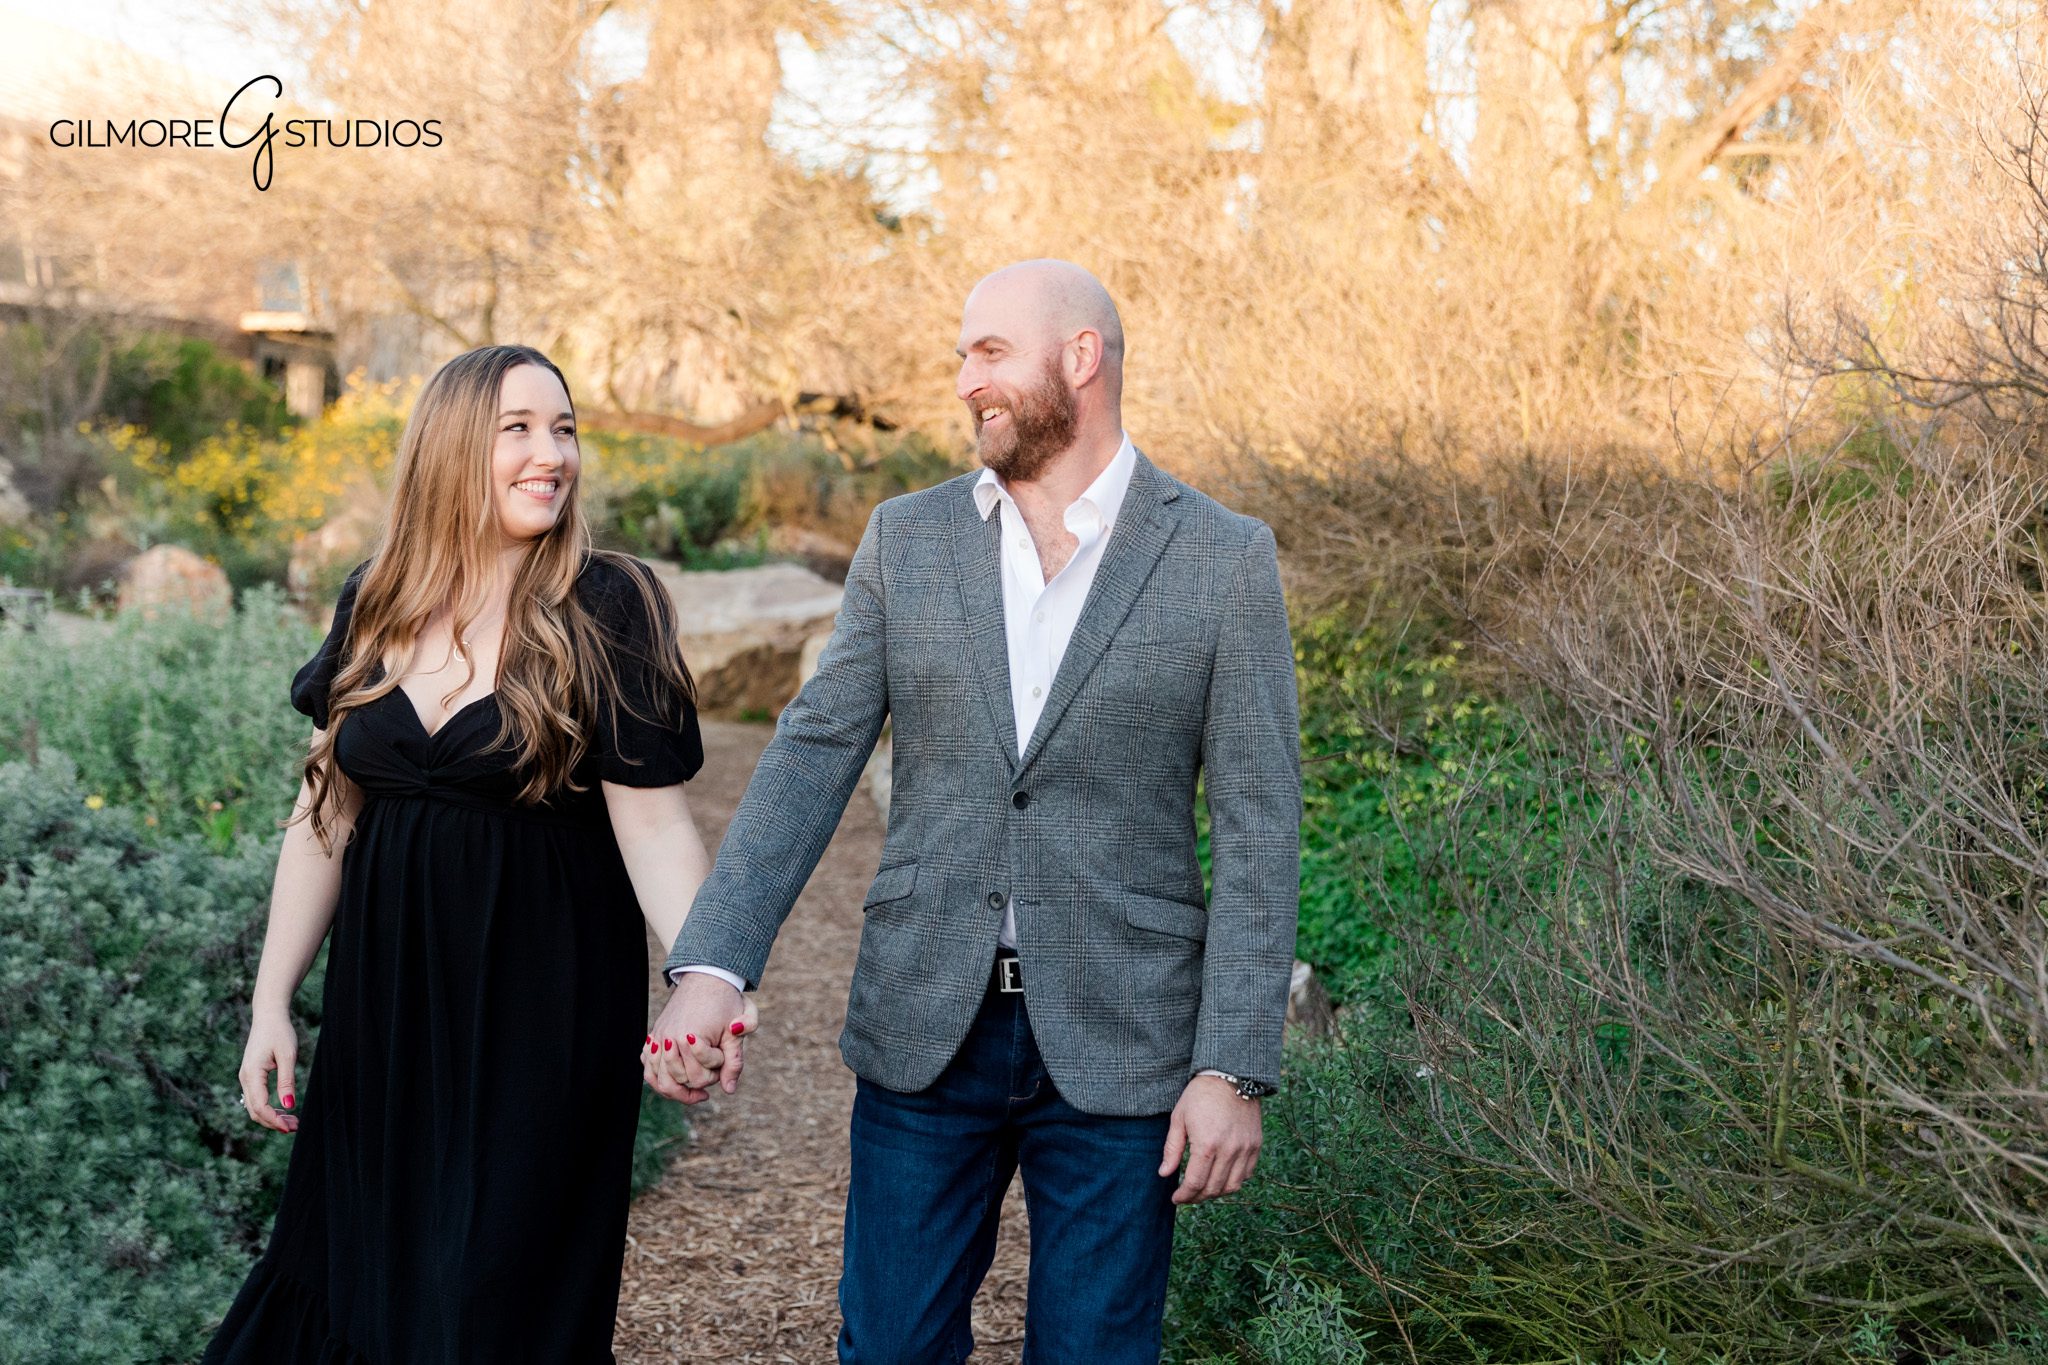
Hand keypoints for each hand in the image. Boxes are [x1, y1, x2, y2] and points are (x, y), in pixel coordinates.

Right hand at [238, 1007, 300, 1133]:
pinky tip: (284, 1109)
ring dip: (271, 1116)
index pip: (260, 1106)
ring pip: (254, 1106)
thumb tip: (289, 1105)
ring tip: (293, 1121)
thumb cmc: (280, 1032)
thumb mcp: (288, 1056)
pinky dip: (268, 1107)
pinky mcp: (251, 1076)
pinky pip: (256, 1098)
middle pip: (255, 1111)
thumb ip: (287, 1081)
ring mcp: (246, 1077)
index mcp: (252, 1074)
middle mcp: (245, 1078)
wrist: (269, 1016)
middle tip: (296, 1127)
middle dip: (273, 1122)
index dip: (274, 1120)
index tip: (291, 1128)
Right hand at [644, 972, 752, 1103]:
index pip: (700, 1077)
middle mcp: (668, 1039)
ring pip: (658, 1080)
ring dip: (676, 1089)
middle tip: (713, 1072)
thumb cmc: (726, 1004)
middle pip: (678, 1081)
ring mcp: (657, 1038)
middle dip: (698, 1081)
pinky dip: (658, 1078)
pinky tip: (675, 1079)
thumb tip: (729, 1090)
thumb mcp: (737, 1032)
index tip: (723, 1058)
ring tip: (694, 1092)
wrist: (707, 978)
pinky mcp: (653, 1036)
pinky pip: (648, 1068)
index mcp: (689, 1037)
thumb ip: (735, 1061)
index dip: (716, 1073)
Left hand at [1158, 1075, 1261, 1204]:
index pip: (1195, 1182)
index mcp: (1207, 1144)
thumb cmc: (1200, 1095)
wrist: (1232, 1076)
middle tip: (1187, 1196)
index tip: (1176, 1198)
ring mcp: (1245, 1149)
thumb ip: (1172, 1149)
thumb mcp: (1179, 1118)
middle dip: (1197, 1197)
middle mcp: (1229, 1150)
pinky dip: (1233, 1181)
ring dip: (1216, 1193)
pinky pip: (1246, 1174)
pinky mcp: (1256, 1145)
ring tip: (1203, 1190)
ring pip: (1232, 1186)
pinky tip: (1221, 1177)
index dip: (1184, 1195)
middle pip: (1213, 1188)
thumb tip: (1164, 1174)